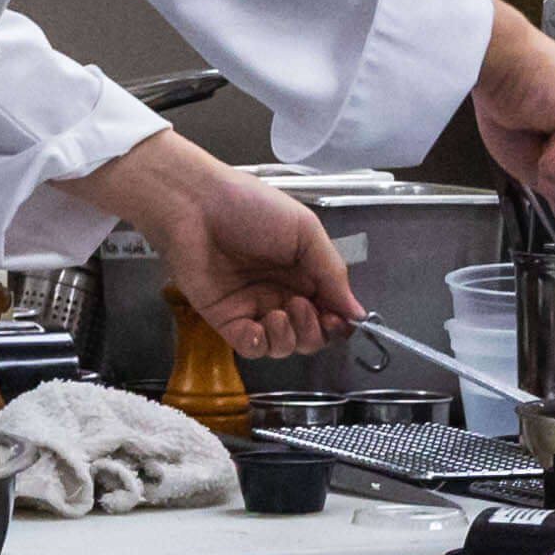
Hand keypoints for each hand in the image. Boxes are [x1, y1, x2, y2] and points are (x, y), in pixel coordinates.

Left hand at [85, 136, 361, 357]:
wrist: (197, 206)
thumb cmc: (252, 208)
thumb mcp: (305, 231)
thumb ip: (332, 272)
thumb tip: (358, 313)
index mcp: (305, 272)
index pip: (332, 311)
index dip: (340, 323)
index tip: (339, 319)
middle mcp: (282, 294)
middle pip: (312, 336)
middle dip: (316, 332)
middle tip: (303, 306)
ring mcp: (254, 309)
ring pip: (284, 346)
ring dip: (291, 337)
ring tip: (282, 310)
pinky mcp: (226, 320)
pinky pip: (251, 348)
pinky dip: (262, 345)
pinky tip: (261, 327)